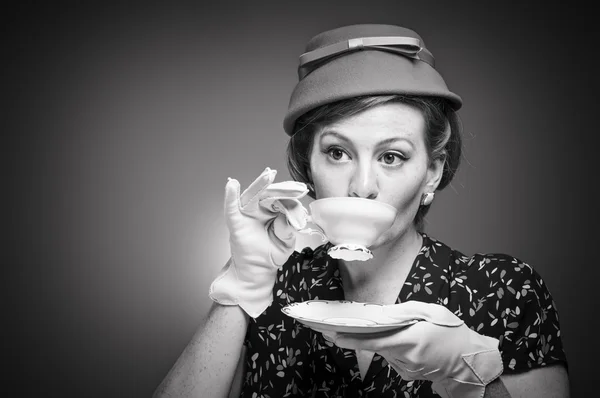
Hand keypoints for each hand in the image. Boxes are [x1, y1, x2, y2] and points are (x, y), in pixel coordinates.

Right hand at [209, 167, 308, 317]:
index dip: (291, 196)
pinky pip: (231, 208)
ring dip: (259, 185)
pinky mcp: (236, 223)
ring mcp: (246, 215)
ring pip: (252, 196)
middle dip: (280, 188)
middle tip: (293, 186)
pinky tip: (231, 184)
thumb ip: (287, 229)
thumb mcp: (286, 242)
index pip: (282, 200)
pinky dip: (230, 197)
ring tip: (267, 176)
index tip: (301, 193)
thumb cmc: (271, 255)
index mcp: (273, 212)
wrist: (258, 272)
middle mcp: (259, 210)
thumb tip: (287, 215)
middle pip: (268, 194)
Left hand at [324, 301, 502, 397]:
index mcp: (410, 340)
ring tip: (399, 331)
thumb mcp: (431, 312)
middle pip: (376, 344)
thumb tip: (382, 313)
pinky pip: (393, 358)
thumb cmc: (453, 332)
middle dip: (360, 336)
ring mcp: (407, 369)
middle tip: (335, 328)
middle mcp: (405, 358)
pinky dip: (393, 348)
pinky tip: (409, 342)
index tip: (334, 335)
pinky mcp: (408, 374)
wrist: (470, 361)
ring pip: (384, 351)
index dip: (352, 339)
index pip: (373, 341)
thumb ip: (404, 311)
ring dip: (382, 340)